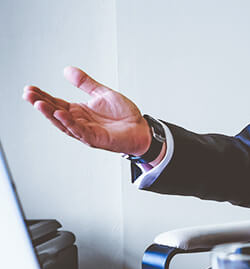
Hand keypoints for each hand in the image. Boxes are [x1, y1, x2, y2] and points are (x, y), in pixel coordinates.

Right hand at [23, 66, 151, 155]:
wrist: (142, 129)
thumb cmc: (124, 115)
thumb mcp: (102, 93)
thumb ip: (85, 83)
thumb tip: (67, 70)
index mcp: (80, 111)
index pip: (56, 103)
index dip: (43, 96)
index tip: (30, 88)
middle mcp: (80, 122)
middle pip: (56, 113)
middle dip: (41, 104)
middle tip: (28, 94)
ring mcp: (87, 131)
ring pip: (64, 123)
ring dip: (50, 114)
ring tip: (38, 103)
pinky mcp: (96, 138)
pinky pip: (80, 131)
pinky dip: (69, 123)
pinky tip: (61, 114)